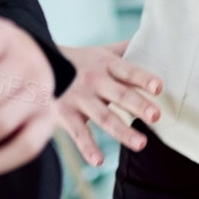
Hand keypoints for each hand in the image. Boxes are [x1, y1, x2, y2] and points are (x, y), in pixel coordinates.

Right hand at [55, 40, 164, 165]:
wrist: (39, 65)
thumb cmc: (80, 61)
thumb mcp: (102, 51)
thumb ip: (126, 48)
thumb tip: (153, 37)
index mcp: (106, 65)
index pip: (128, 71)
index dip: (143, 78)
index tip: (159, 87)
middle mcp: (95, 81)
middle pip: (119, 94)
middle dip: (138, 105)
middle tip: (156, 116)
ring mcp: (80, 99)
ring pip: (104, 117)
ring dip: (122, 131)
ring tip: (141, 144)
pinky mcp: (65, 115)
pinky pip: (78, 134)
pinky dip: (87, 148)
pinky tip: (99, 161)